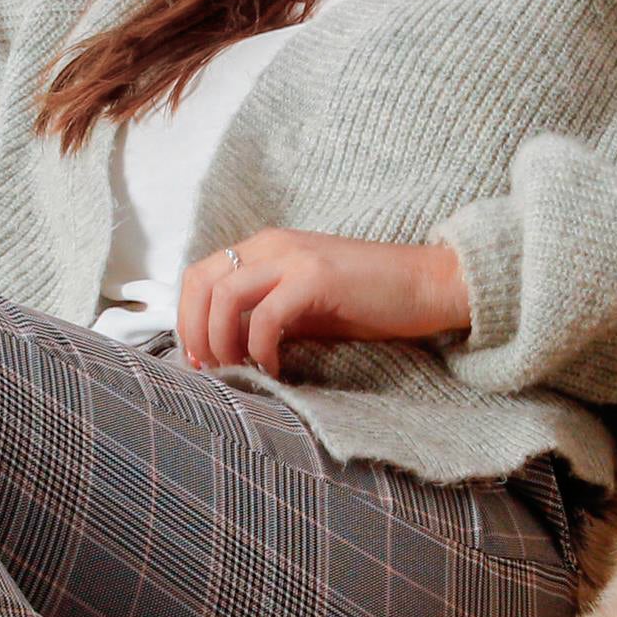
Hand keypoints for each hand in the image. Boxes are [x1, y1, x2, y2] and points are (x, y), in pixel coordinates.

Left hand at [174, 229, 471, 377]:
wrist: (429, 285)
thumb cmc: (370, 300)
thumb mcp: (305, 305)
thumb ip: (265, 314)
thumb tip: (225, 348)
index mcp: (265, 248)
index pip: (200, 276)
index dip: (187, 320)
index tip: (199, 360)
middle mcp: (273, 245)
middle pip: (201, 283)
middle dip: (193, 332)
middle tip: (210, 370)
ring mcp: (294, 258)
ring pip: (224, 296)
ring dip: (221, 341)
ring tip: (238, 370)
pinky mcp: (316, 279)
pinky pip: (266, 316)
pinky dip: (259, 349)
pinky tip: (274, 369)